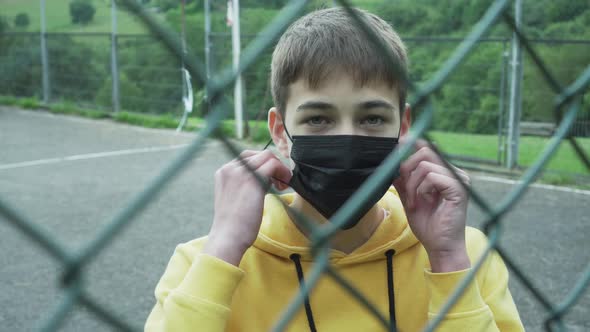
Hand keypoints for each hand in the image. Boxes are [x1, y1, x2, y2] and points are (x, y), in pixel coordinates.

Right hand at [203, 150, 291, 265]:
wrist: (228, 237)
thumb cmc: (233, 225)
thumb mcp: (234, 198)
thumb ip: (244, 185)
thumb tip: (266, 180)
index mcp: (223, 172)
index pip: (248, 157)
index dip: (263, 165)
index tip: (271, 180)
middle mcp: (230, 168)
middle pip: (259, 154)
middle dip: (273, 165)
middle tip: (279, 183)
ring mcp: (241, 173)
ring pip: (268, 156)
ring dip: (280, 168)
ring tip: (282, 186)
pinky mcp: (253, 180)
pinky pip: (274, 165)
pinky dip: (283, 172)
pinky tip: (284, 186)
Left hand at [393, 139, 470, 271]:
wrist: (440, 247)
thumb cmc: (428, 225)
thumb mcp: (409, 197)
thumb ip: (403, 180)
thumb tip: (391, 161)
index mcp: (445, 172)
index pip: (428, 147)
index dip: (411, 142)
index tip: (398, 141)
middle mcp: (454, 172)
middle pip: (425, 151)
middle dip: (407, 168)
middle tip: (405, 188)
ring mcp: (459, 179)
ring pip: (425, 165)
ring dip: (412, 184)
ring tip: (413, 202)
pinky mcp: (459, 188)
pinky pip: (431, 176)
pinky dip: (421, 189)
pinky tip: (422, 202)